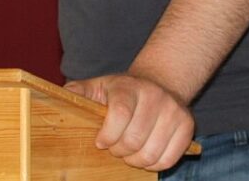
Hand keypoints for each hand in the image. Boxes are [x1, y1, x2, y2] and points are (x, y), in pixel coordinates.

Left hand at [64, 73, 194, 170]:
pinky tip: (145, 154)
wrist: (159, 84)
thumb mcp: (97, 87)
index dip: (108, 135)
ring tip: (129, 151)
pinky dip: (153, 165)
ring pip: (150, 154)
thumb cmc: (120, 92)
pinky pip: (168, 160)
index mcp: (129, 86)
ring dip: (134, 160)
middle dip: (119, 151)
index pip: (120, 114)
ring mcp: (174, 110)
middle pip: (134, 139)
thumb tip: (61, 98)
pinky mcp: (187, 125)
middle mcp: (155, 95)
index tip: (101, 141)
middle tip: (115, 147)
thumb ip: (77, 93)